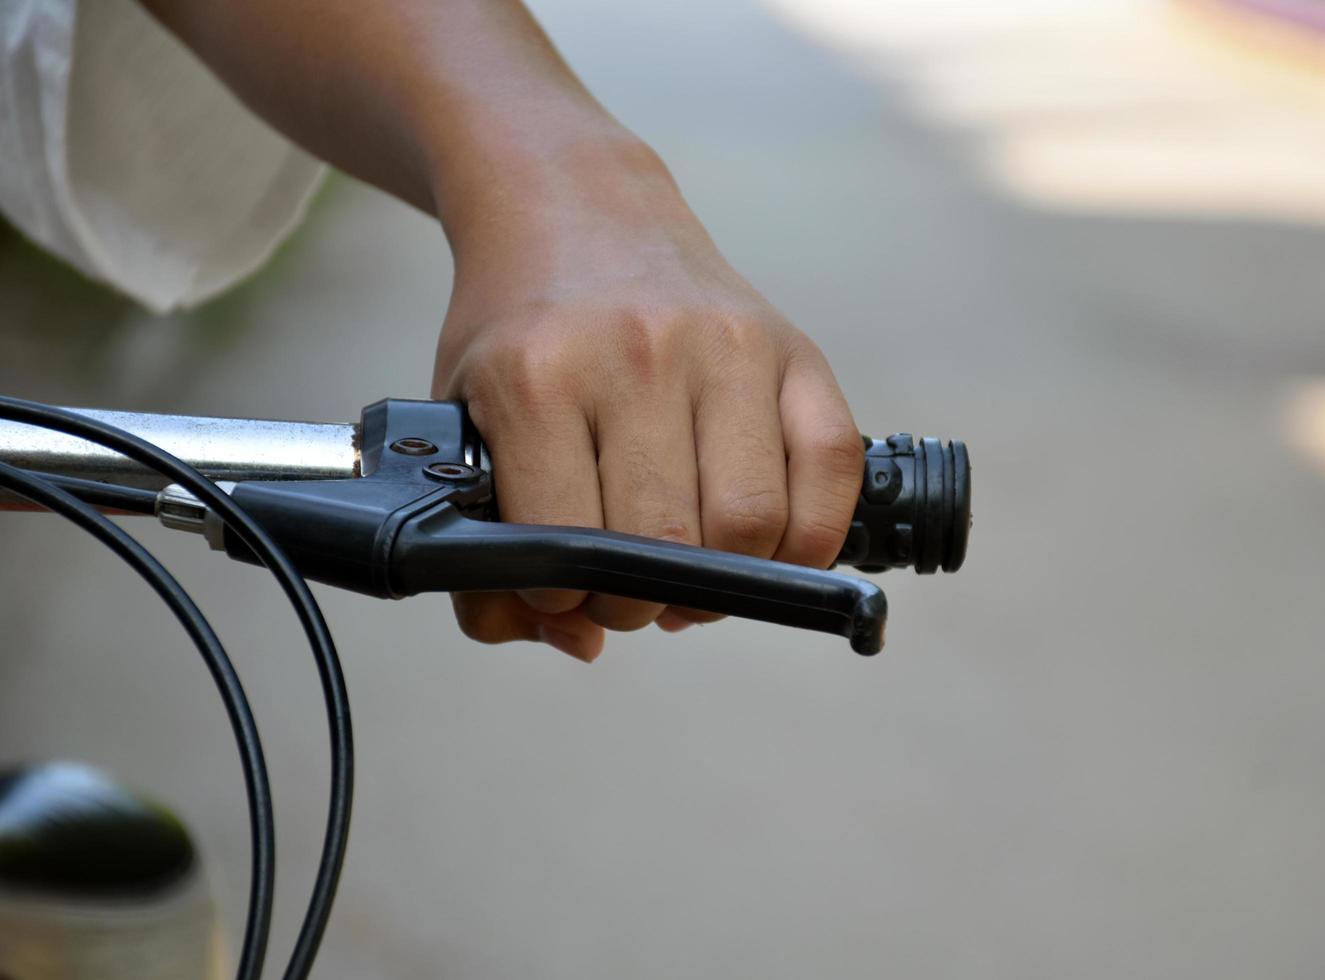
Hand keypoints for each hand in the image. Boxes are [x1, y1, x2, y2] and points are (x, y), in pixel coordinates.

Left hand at [431, 136, 865, 661]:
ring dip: (726, 579)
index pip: (569, 546)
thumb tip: (580, 644)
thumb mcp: (464, 427)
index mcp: (536, 378)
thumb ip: (486, 561)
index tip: (565, 587)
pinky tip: (771, 544)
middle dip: (644, 600)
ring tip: (695, 567)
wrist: (576, 205)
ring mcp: (725, 345)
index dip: (566, 598)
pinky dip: (810, 537)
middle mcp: (637, 354)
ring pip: (754, 525)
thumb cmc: (521, 334)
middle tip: (632, 588)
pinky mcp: (794, 345)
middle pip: (670, 546)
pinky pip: (832, 470)